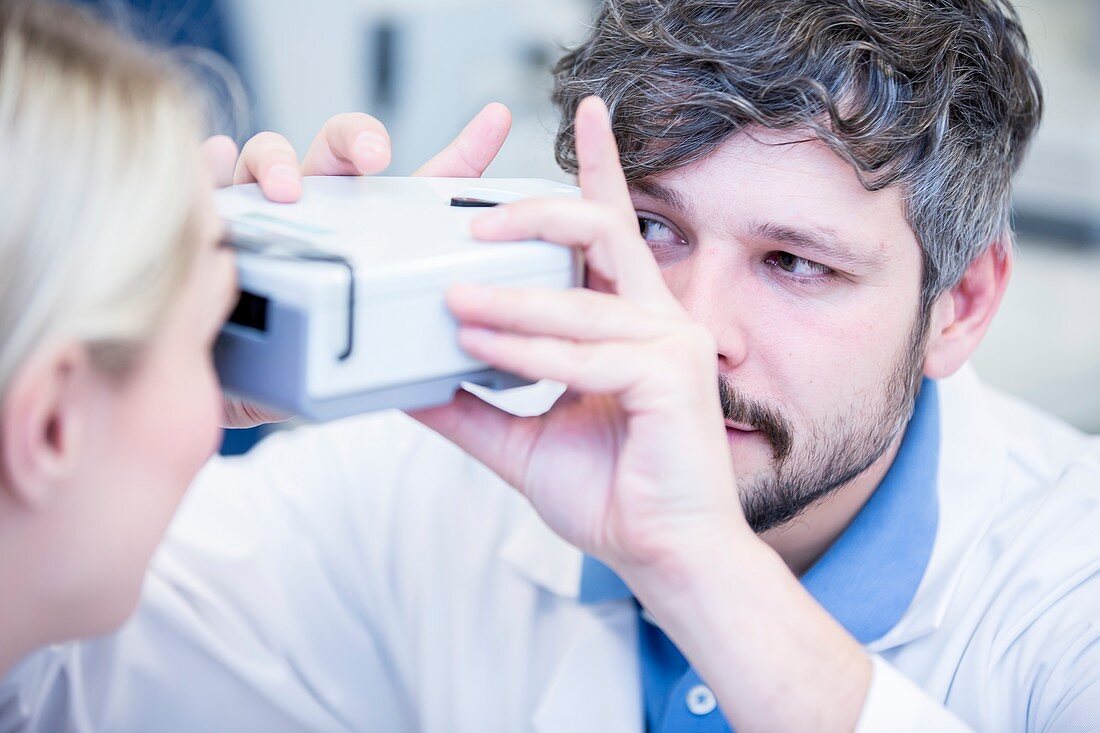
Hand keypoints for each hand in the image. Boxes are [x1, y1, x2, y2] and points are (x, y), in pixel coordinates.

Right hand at [203, 104, 513, 427]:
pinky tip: (216, 159)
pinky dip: (211, 165)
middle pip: (342, 148)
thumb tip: (463, 380)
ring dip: (280, 162)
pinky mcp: (215, 220)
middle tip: (374, 159)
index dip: (465, 150)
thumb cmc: (313, 350)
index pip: (425, 183)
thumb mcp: (370, 351)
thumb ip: (411, 353)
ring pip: (271, 156)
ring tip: (288, 189)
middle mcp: (321, 205)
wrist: (246, 386)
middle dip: (359, 139)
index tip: (497, 120)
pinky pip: (207, 183)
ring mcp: (266, 208)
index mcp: (374, 226)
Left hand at [414, 97, 749, 577]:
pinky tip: (481, 349)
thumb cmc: (613, 494)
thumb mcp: (523, 442)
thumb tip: (411, 384)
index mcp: (629, 322)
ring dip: (508, 301)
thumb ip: (473, 407)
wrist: (661, 556)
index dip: (602, 166)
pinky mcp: (672, 377)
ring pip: (579, 297)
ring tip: (449, 305)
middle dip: (539, 213)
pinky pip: (585, 351)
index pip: (614, 230)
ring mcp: (671, 344)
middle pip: (604, 230)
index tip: (586, 110)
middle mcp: (657, 319)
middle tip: (474, 223)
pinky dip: (527, 350)